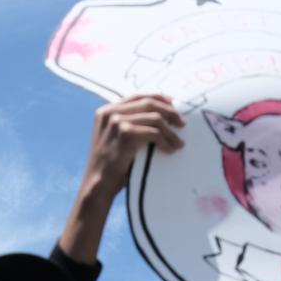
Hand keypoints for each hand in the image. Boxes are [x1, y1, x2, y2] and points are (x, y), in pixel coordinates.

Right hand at [60, 96, 184, 264]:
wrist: (98, 184)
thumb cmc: (110, 167)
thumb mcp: (114, 138)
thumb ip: (127, 124)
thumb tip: (156, 118)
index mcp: (107, 111)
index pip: (137, 96)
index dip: (158, 98)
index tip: (172, 104)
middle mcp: (111, 112)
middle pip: (149, 103)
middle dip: (169, 112)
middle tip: (181, 123)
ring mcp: (117, 121)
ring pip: (154, 118)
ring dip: (170, 131)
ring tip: (178, 142)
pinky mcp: (125, 133)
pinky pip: (154, 133)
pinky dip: (165, 141)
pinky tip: (170, 149)